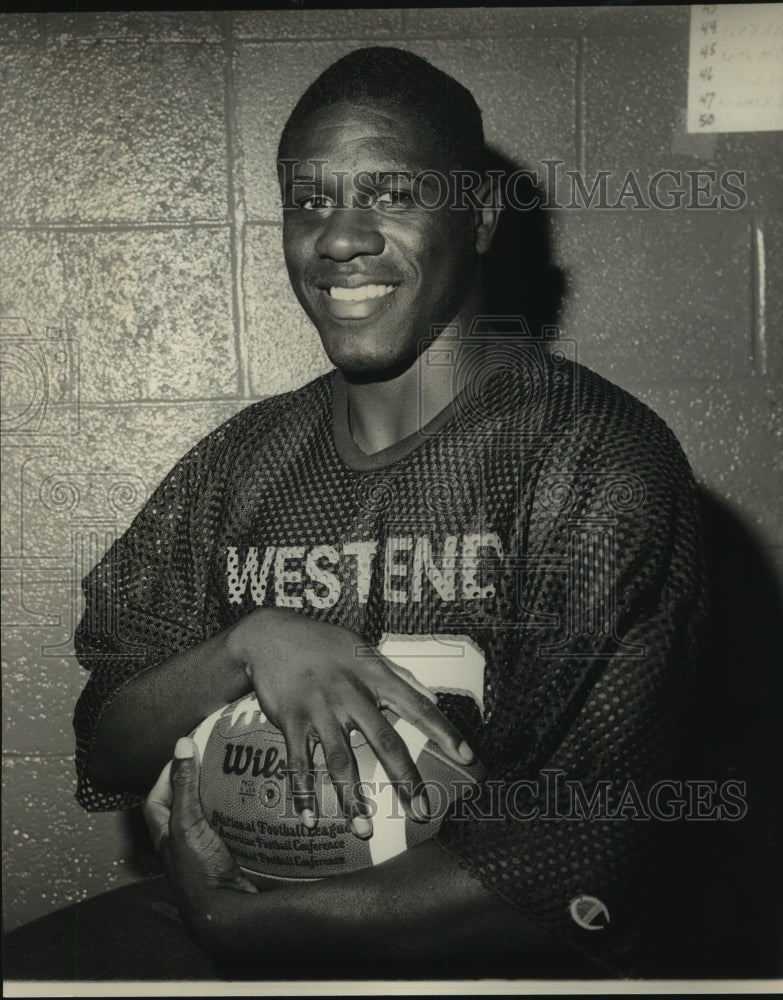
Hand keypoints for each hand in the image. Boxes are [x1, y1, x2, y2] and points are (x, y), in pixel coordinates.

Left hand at [143, 737, 258, 949]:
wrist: (225, 913)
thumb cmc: (199, 872)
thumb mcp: (187, 824)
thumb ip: (185, 786)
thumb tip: (182, 744)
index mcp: (164, 835)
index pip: (156, 797)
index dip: (166, 774)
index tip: (185, 753)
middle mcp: (180, 844)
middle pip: (182, 806)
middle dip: (195, 784)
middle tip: (214, 762)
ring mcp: (202, 852)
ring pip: (207, 818)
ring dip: (218, 799)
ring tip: (235, 778)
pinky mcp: (224, 858)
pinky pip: (228, 830)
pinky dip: (236, 816)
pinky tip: (251, 806)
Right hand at [225, 607, 475, 836]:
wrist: (269, 634)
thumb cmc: (322, 642)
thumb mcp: (363, 648)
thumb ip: (398, 674)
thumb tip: (430, 697)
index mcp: (374, 675)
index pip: (417, 705)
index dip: (444, 731)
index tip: (468, 756)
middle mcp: (350, 693)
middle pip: (384, 740)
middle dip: (404, 779)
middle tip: (420, 812)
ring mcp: (320, 708)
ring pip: (340, 760)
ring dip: (351, 798)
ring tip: (363, 829)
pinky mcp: (291, 719)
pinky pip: (298, 762)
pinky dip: (303, 792)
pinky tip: (309, 819)